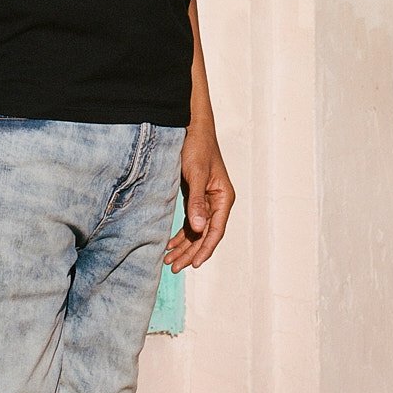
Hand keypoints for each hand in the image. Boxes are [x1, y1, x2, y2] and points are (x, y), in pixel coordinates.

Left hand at [165, 120, 233, 271]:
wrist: (190, 126)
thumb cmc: (197, 145)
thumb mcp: (196, 172)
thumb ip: (197, 201)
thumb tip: (198, 228)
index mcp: (223, 197)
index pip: (216, 230)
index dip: (205, 249)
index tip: (194, 265)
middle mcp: (217, 201)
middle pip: (205, 235)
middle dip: (190, 252)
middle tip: (173, 266)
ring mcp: (206, 200)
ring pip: (197, 231)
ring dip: (184, 246)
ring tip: (169, 260)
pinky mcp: (195, 196)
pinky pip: (190, 222)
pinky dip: (181, 234)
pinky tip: (169, 244)